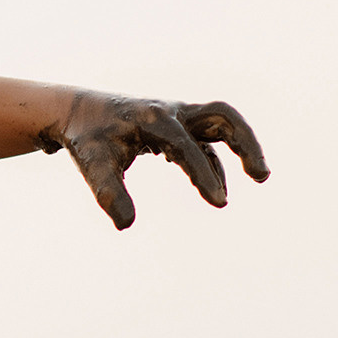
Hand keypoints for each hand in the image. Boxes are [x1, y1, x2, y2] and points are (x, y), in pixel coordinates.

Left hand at [36, 94, 268, 229]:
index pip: (186, 146)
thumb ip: (109, 192)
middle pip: (222, 116)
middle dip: (246, 143)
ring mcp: (176, 116)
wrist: (76, 112)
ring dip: (244, 145)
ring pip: (222, 122)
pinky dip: (215, 161)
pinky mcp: (176, 125)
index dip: (203, 175)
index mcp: (152, 120)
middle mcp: (170, 112)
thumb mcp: (91, 164)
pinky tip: (214, 189)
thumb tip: (125, 225)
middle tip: (261, 176)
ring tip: (259, 176)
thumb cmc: (86, 138)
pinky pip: (205, 141)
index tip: (218, 202)